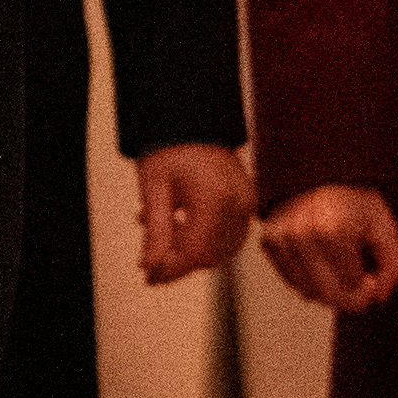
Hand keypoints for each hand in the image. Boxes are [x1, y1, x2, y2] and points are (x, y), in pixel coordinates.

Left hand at [133, 141, 254, 283]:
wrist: (194, 120)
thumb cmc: (173, 146)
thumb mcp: (155, 188)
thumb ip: (155, 231)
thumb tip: (150, 266)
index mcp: (215, 198)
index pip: (196, 252)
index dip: (171, 269)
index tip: (150, 276)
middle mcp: (237, 203)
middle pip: (210, 255)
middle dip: (179, 264)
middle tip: (151, 264)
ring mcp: (246, 203)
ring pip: (221, 250)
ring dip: (191, 253)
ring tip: (164, 239)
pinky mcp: (247, 202)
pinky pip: (230, 236)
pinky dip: (206, 241)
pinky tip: (181, 229)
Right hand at [261, 180, 397, 311]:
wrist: (321, 176)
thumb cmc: (356, 205)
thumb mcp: (384, 228)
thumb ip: (393, 264)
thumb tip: (380, 296)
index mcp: (333, 228)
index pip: (352, 285)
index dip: (368, 284)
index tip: (372, 271)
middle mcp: (302, 233)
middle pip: (330, 295)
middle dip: (350, 295)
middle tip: (359, 281)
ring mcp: (282, 238)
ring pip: (310, 293)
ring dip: (329, 290)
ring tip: (340, 268)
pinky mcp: (269, 241)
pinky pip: (293, 283)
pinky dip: (310, 281)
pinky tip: (321, 263)